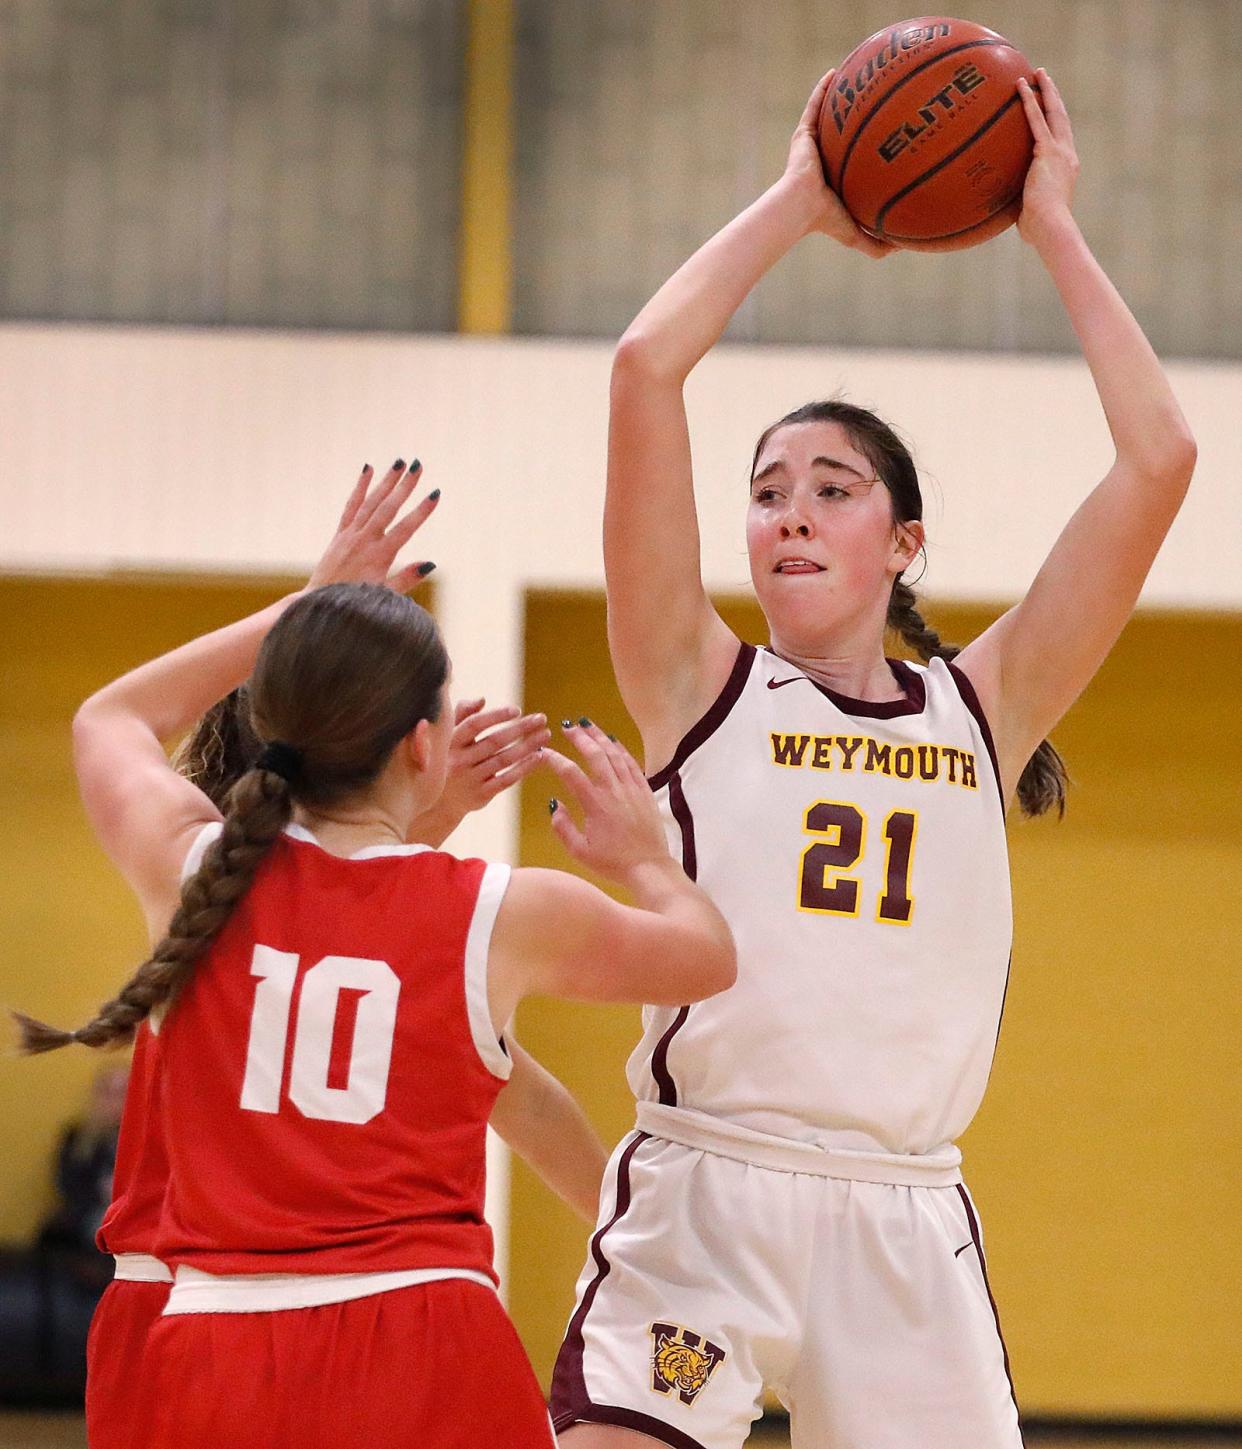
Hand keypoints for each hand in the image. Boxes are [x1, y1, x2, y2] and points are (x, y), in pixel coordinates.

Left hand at [307, 459, 439, 593]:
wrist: (319, 602)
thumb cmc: (355, 603)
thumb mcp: (384, 595)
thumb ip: (407, 579)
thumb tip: (430, 564)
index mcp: (379, 557)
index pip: (405, 529)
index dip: (421, 511)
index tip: (435, 494)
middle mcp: (364, 541)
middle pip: (387, 508)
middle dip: (404, 486)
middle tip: (418, 466)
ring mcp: (350, 535)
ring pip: (370, 502)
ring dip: (386, 481)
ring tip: (399, 462)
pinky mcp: (340, 533)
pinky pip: (351, 505)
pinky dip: (360, 487)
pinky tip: (368, 469)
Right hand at [441, 699, 550, 817]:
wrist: (440, 802)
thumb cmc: (450, 760)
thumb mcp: (449, 737)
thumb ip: (462, 714)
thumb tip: (482, 699)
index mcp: (451, 742)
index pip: (474, 724)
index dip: (496, 716)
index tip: (517, 710)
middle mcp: (459, 760)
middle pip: (494, 741)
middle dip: (521, 728)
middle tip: (542, 718)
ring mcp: (470, 779)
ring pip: (504, 759)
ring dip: (528, 746)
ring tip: (545, 735)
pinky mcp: (481, 794)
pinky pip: (507, 779)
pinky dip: (524, 767)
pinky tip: (539, 756)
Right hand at [543, 721, 670, 881]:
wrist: (649, 868)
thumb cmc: (614, 863)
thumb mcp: (580, 852)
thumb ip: (562, 827)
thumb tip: (554, 804)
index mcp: (595, 805)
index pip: (570, 774)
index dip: (555, 760)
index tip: (544, 753)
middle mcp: (614, 792)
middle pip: (595, 755)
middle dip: (580, 737)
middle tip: (568, 726)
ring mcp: (632, 790)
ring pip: (615, 754)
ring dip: (600, 737)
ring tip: (588, 725)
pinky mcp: (645, 792)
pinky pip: (632, 764)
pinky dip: (621, 749)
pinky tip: (613, 742)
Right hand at [783, 70, 895, 259]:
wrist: (800, 209)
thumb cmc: (826, 222)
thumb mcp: (856, 234)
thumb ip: (878, 243)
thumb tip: (904, 247)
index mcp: (838, 177)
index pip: (856, 158)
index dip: (870, 146)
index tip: (890, 134)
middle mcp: (826, 157)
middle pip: (845, 131)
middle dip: (858, 116)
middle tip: (881, 100)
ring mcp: (813, 144)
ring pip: (829, 114)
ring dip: (841, 96)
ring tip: (858, 76)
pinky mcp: (803, 135)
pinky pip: (814, 106)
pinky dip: (822, 88)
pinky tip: (835, 72)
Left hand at [1016, 69, 1079, 248]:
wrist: (1051, 227)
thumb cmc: (1039, 230)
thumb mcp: (1030, 214)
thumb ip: (1021, 205)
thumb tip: (1003, 213)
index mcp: (1066, 168)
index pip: (1061, 137)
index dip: (1055, 119)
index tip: (1049, 106)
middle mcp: (1067, 155)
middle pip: (1061, 117)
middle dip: (1053, 96)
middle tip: (1044, 78)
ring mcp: (1060, 151)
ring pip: (1053, 113)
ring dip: (1045, 90)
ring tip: (1036, 73)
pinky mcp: (1048, 152)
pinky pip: (1036, 121)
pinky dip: (1029, 103)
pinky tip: (1020, 87)